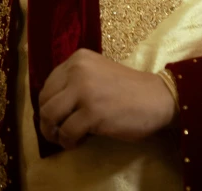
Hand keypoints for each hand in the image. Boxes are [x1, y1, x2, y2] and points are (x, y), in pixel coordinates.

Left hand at [39, 48, 176, 149]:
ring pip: (49, 116)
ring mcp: (84, 90)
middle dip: (47, 121)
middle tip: (59, 132)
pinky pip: (66, 132)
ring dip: (54, 133)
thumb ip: (74, 82)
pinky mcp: (91, 112)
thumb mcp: (96, 73)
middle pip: (44, 100)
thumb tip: (50, 107)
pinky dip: (69, 142)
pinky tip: (80, 141)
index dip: (49, 104)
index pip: (48, 84)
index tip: (59, 117)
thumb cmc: (128, 89)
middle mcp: (77, 70)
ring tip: (67, 138)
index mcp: (78, 58)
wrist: (157, 98)